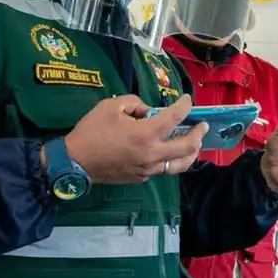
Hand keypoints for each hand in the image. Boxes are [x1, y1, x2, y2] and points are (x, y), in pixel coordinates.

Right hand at [62, 94, 205, 183]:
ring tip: (194, 144)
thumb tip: (149, 111)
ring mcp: (148, 169)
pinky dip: (170, 160)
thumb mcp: (111, 106)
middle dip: (199, 134)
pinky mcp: (141, 178)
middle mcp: (152, 154)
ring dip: (191, 152)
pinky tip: (168, 153)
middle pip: (188, 147)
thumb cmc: (91, 131)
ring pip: (180, 165)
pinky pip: (162, 170)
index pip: (175, 117)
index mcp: (146, 133)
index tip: (187, 99)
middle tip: (202, 126)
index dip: (185, 105)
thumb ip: (135, 103)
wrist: (75, 162)